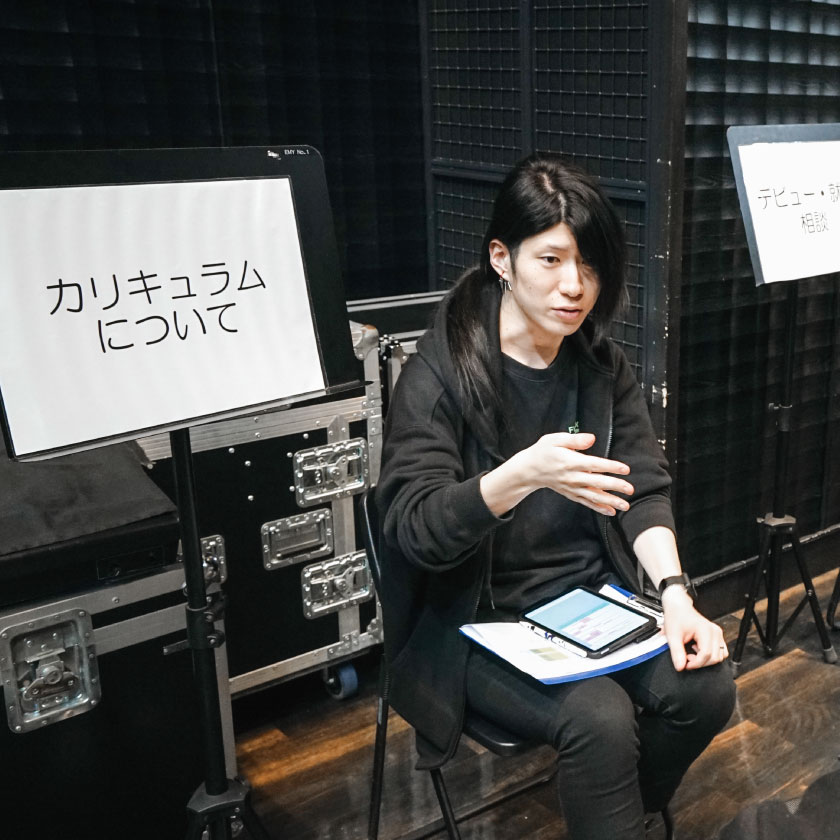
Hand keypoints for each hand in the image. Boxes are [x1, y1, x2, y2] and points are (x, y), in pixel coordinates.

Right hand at [513, 432, 633, 515]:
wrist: (528, 470)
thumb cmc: (543, 452)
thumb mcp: (554, 439)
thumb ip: (574, 440)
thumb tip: (592, 438)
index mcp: (570, 462)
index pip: (594, 464)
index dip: (611, 467)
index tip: (625, 469)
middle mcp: (572, 477)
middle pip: (597, 482)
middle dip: (615, 486)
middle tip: (630, 489)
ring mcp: (572, 487)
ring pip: (593, 496)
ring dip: (610, 501)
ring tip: (625, 505)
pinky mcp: (571, 494)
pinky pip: (586, 502)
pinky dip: (599, 508)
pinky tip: (611, 511)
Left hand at [661, 587, 728, 670]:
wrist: (678, 607)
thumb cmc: (676, 617)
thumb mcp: (672, 635)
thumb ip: (677, 652)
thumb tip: (680, 667)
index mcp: (705, 630)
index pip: (706, 654)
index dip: (696, 663)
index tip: (686, 664)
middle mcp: (715, 632)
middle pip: (715, 658)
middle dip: (700, 662)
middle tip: (687, 658)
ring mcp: (717, 634)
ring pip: (720, 657)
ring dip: (706, 660)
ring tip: (692, 653)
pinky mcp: (717, 636)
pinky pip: (720, 652)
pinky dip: (711, 656)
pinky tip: (699, 650)